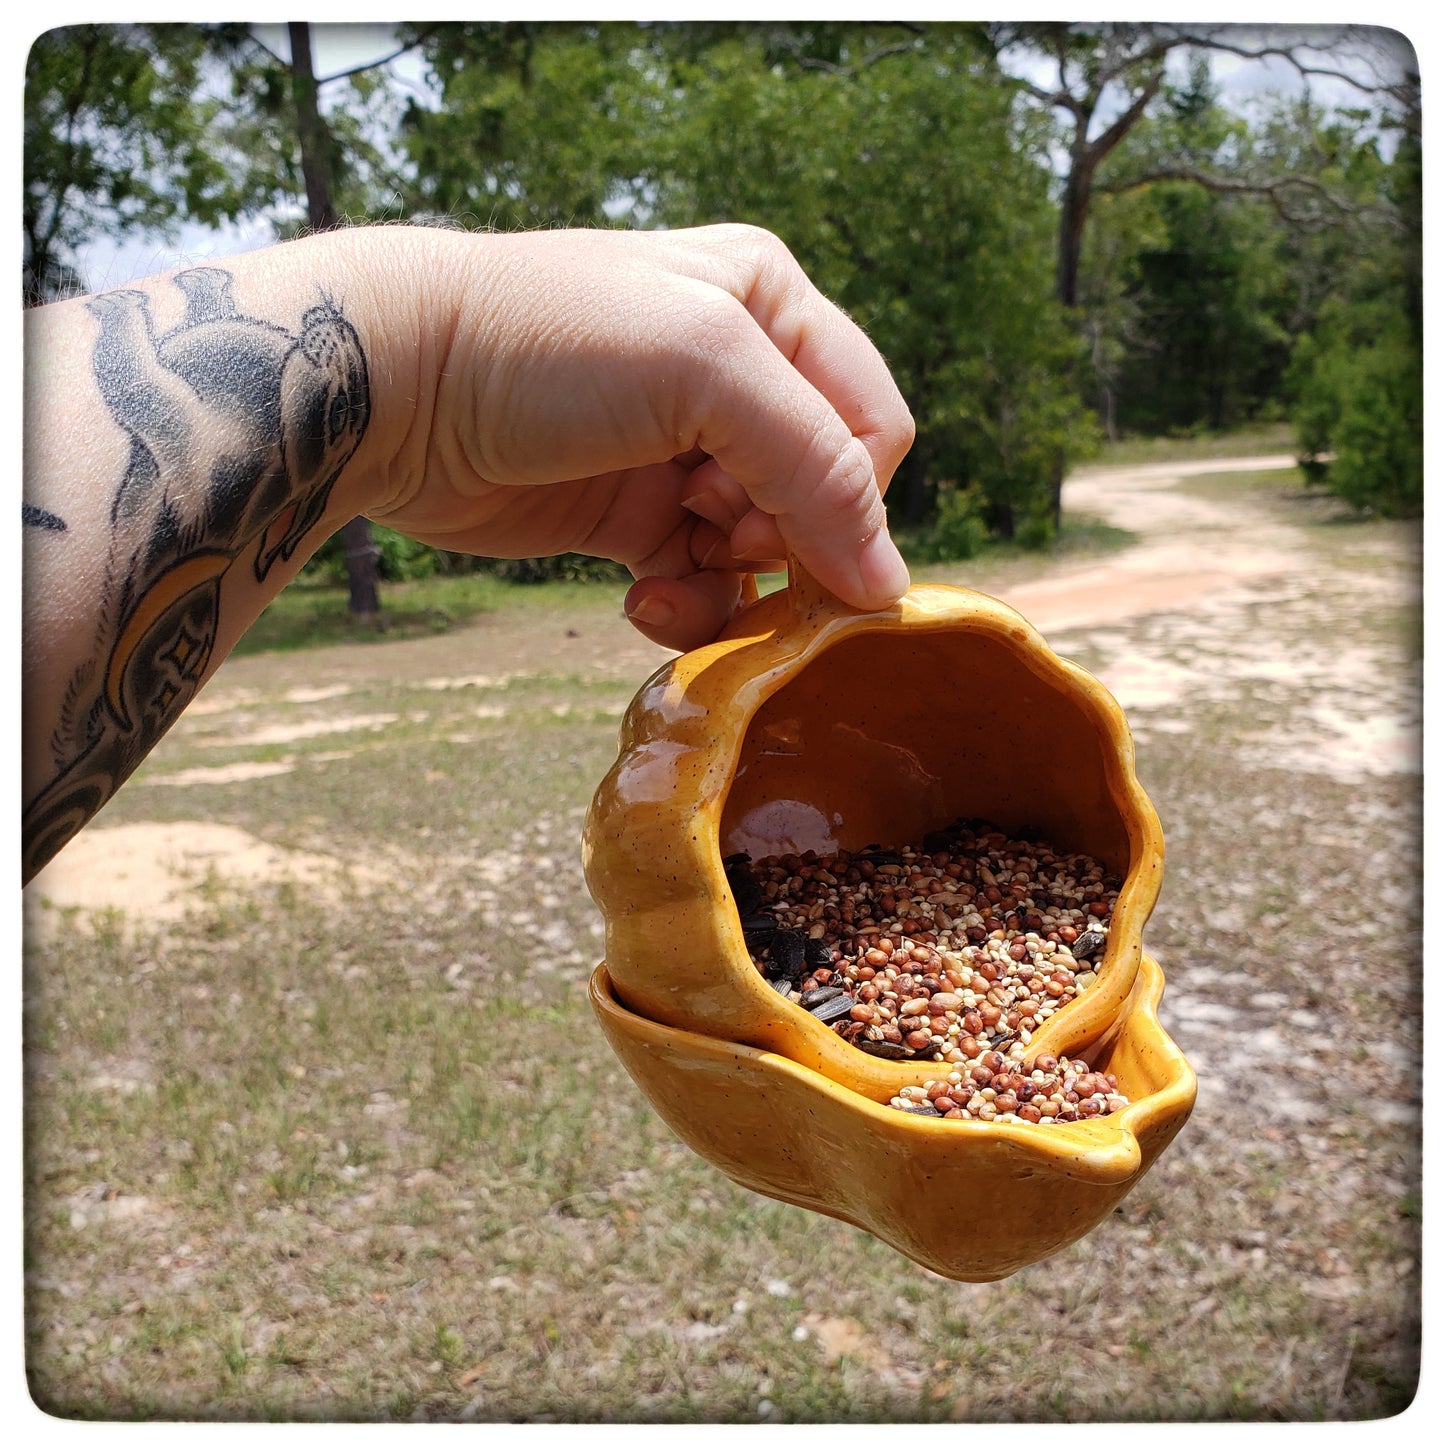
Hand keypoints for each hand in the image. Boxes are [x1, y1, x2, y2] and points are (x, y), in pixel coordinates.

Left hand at [370, 224, 914, 650]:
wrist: (392, 387)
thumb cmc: (545, 344)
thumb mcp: (704, 369)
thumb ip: (817, 469)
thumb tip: (889, 587)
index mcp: (770, 307)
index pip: (870, 427)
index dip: (848, 499)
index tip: (789, 544)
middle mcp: (736, 376)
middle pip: (819, 497)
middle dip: (781, 540)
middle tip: (715, 538)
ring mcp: (681, 450)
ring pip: (761, 551)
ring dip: (731, 585)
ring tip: (668, 580)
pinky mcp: (632, 514)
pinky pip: (701, 580)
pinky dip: (686, 604)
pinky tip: (642, 600)